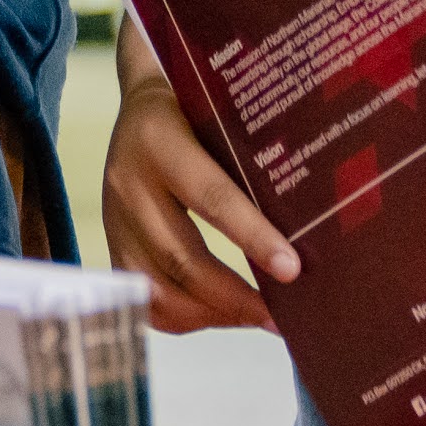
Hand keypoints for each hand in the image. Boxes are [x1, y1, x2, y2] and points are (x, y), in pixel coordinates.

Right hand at [100, 64, 292, 332]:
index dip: (253, 238)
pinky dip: (185, 317)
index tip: (292, 269)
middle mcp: (129, 184)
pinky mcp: (112, 246)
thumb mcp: (221, 118)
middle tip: (281, 319)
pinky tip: (221, 313)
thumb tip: (313, 216)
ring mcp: (114, 221)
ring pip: (157, 290)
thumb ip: (253, 160)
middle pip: (180, 260)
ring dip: (211, 314)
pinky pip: (144, 301)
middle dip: (235, 298)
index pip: (210, 197)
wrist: (140, 106)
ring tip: (256, 319)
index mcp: (161, 141)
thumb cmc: (196, 110)